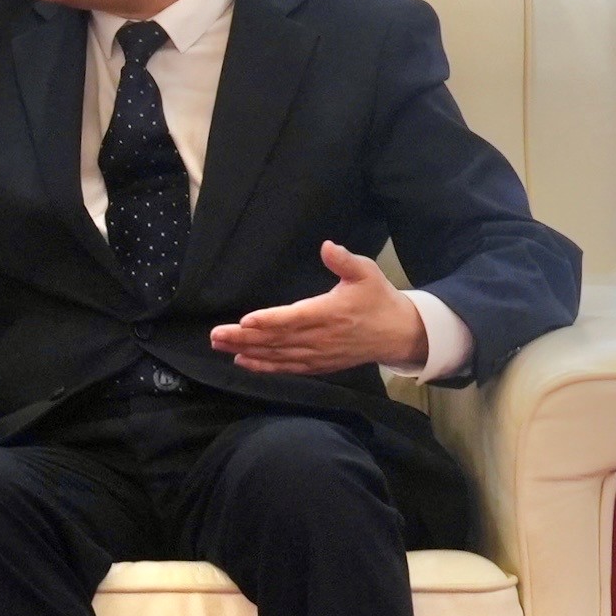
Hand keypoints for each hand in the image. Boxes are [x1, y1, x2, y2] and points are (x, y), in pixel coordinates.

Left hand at [208, 240, 428, 375]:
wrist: (399, 334)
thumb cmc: (379, 298)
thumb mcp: (367, 272)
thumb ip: (345, 261)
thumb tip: (327, 246)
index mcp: (330, 313)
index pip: (294, 318)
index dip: (269, 321)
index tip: (244, 321)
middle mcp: (321, 337)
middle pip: (277, 340)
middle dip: (244, 338)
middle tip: (215, 335)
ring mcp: (319, 354)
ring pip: (278, 356)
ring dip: (248, 352)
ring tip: (220, 346)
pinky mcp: (319, 365)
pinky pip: (288, 368)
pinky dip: (265, 367)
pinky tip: (243, 362)